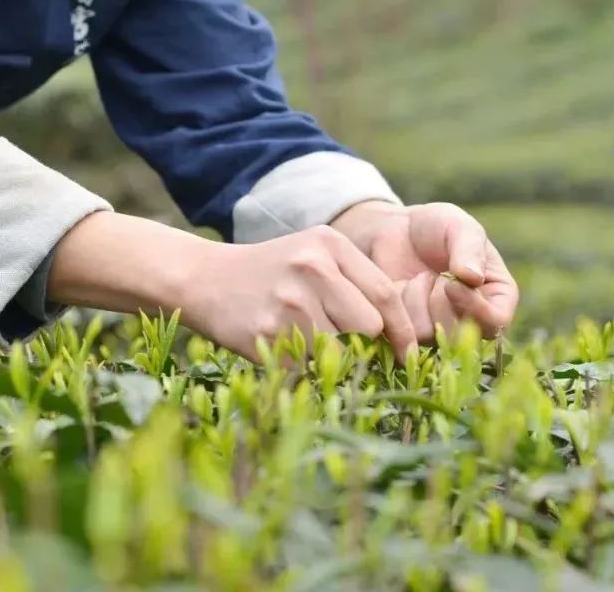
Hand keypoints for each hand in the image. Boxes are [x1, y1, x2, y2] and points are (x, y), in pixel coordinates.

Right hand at [182, 225, 417, 360]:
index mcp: (330, 245)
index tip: (408, 356)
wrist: (206, 280)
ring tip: (304, 340)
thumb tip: (400, 336)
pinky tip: (283, 347)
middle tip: (348, 348)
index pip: (386, 295)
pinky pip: (307, 366)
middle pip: (369, 326)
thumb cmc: (273, 273)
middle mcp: (312, 267)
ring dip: (329, 357)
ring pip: (339, 350)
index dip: (403, 332)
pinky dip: (302, 367)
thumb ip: (356, 283)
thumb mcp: (315, 257)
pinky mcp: (268, 332)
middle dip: (364, 344)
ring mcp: (289, 300)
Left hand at [332, 201, 517, 341]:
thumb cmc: (434, 226)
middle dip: (442, 307)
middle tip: (428, 276)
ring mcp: (439, 327)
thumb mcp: (457, 225)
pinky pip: (404, 333)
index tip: (451, 285)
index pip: (497, 320)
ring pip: (431, 336)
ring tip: (415, 276)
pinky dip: (398, 308)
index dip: (477, 311)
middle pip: (464, 336)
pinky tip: (398, 286)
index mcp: (495, 294)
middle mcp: (471, 317)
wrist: (392, 230)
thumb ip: (469, 248)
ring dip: (418, 304)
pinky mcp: (410, 331)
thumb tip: (473, 278)